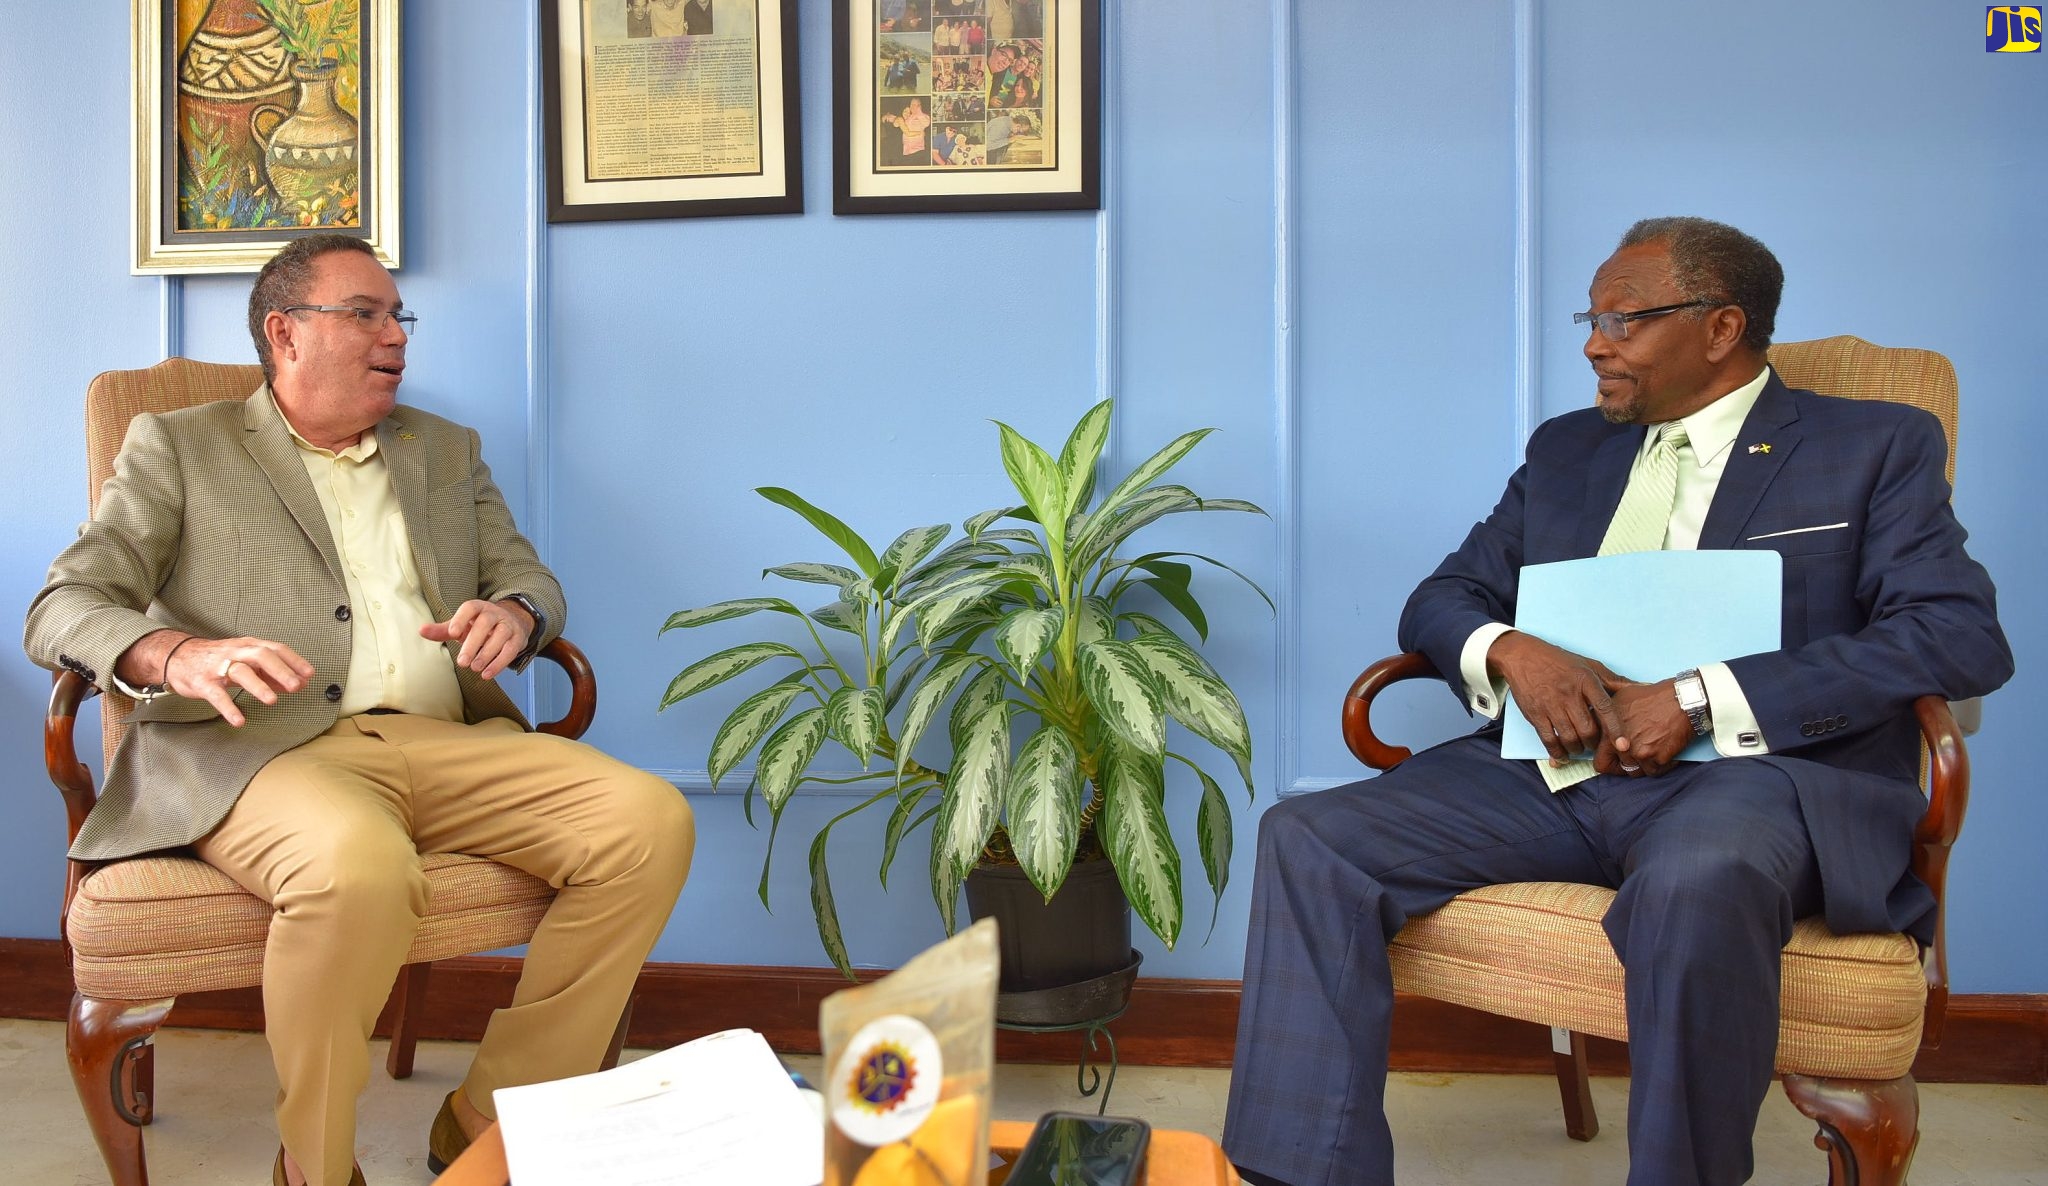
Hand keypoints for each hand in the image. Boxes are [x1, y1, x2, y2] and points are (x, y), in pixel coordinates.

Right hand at [165, 636, 314, 727]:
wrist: (177, 656)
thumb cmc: (219, 660)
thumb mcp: (247, 662)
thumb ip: (272, 673)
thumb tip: (300, 683)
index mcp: (249, 646)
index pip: (276, 649)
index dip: (294, 660)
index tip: (310, 674)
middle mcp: (235, 652)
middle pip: (261, 656)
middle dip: (280, 670)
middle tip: (295, 686)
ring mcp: (218, 666)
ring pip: (240, 672)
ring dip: (258, 686)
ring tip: (272, 701)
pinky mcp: (202, 682)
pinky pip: (216, 695)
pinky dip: (228, 708)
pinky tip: (239, 720)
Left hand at [420, 598, 531, 679]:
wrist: (511, 623)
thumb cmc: (480, 626)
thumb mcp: (461, 626)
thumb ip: (442, 630)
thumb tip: (421, 630)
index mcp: (478, 608)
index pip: (470, 608)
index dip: (461, 619)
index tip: (452, 633)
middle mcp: (495, 613)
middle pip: (485, 624)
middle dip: (473, 643)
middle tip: (462, 662)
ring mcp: (508, 625)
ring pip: (500, 636)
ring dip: (487, 654)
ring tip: (475, 668)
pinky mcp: (518, 638)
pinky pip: (511, 650)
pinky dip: (499, 663)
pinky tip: (488, 673)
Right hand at [1487, 632, 1630, 765]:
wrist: (1524, 656)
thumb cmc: (1560, 661)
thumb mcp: (1589, 665)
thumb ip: (1614, 680)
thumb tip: (1642, 687)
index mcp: (1586, 681)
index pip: (1605, 709)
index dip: (1616, 729)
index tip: (1624, 745)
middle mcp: (1569, 693)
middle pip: (1587, 729)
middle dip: (1593, 743)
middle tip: (1594, 744)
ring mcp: (1550, 704)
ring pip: (1569, 737)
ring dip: (1576, 748)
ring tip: (1578, 747)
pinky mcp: (1534, 713)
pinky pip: (1548, 739)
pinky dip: (1557, 752)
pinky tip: (1561, 754)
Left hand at [1597, 679, 1694, 778]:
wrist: (1682, 699)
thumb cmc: (1655, 696)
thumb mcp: (1622, 697)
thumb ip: (1608, 715)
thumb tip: (1601, 725)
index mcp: (1608, 728)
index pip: (1598, 759)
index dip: (1608, 760)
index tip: (1616, 758)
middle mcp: (1619, 742)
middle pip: (1613, 768)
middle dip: (1623, 766)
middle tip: (1635, 759)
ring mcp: (1637, 751)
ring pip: (1635, 772)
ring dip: (1644, 766)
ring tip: (1652, 753)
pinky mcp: (1655, 758)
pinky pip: (1655, 772)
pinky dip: (1662, 766)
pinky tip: (1666, 754)